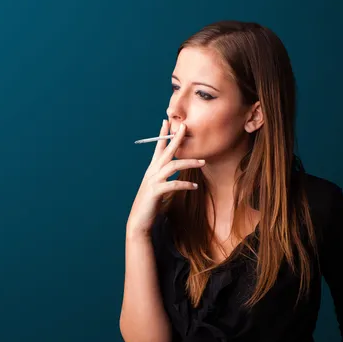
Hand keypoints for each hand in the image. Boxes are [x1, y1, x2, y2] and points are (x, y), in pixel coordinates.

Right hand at [126, 121, 204, 237]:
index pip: (158, 147)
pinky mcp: (155, 192)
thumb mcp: (158, 187)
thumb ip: (165, 178)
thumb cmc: (150, 204)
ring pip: (172, 166)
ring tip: (203, 162)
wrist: (139, 220)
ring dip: (188, 162)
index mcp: (152, 169)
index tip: (166, 121)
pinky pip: (173, 185)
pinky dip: (184, 184)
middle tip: (185, 126)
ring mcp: (153, 181)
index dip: (162, 134)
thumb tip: (176, 172)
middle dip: (176, 138)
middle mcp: (152, 172)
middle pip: (166, 151)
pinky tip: (194, 186)